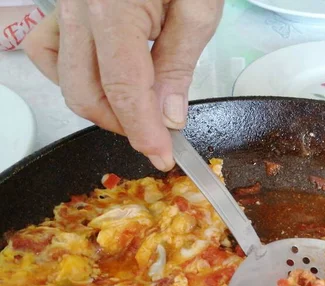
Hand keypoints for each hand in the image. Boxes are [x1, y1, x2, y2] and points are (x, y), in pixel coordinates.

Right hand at [24, 0, 222, 170]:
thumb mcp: (198, 10)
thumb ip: (178, 66)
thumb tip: (168, 116)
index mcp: (113, 8)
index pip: (123, 89)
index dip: (143, 130)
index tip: (162, 155)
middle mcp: (79, 9)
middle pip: (85, 92)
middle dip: (122, 125)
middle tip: (158, 134)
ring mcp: (65, 6)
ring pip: (64, 79)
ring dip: (100, 106)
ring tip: (137, 110)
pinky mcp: (65, 6)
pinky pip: (51, 52)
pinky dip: (74, 76)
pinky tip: (105, 79)